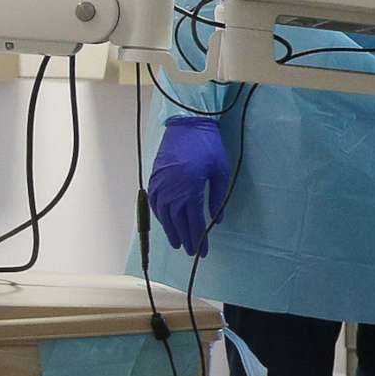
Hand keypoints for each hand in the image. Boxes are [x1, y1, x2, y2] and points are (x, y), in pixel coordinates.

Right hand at [147, 116, 229, 255]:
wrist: (187, 124)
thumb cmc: (208, 146)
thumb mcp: (220, 171)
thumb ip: (218, 198)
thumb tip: (216, 220)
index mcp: (189, 189)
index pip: (193, 222)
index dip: (198, 239)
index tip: (202, 251)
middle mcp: (172, 190)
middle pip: (177, 222)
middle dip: (185, 239)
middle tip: (191, 252)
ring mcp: (160, 184)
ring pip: (164, 215)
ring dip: (171, 231)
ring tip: (178, 242)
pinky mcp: (155, 178)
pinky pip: (155, 203)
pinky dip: (160, 216)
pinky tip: (166, 222)